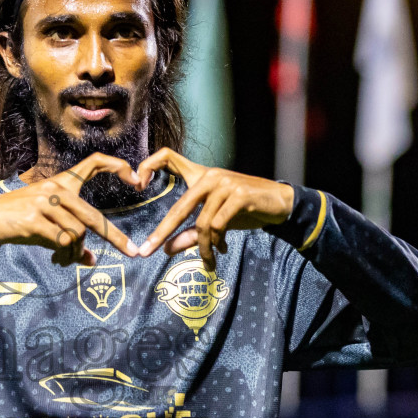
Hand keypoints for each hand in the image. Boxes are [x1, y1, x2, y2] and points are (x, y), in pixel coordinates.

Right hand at [0, 153, 143, 265]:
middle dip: (115, 237)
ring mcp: (44, 204)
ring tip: (66, 260)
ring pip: (77, 234)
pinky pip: (61, 242)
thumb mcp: (48, 221)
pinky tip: (59, 260)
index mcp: (61, 182)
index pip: (93, 162)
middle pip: (92, 216)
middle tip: (133, 252)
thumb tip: (90, 259)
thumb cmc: (21, 219)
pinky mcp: (33, 220)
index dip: (117, 166)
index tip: (137, 180)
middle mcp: (55, 189)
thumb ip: (71, 234)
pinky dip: (65, 255)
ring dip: (75, 253)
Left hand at [135, 148, 294, 269]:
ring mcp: (225, 184)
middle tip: (147, 252)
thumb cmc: (245, 211)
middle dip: (162, 232)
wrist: (281, 204)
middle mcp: (210, 175)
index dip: (149, 165)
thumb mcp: (215, 223)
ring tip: (209, 260)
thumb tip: (166, 249)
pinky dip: (218, 243)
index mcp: (201, 175)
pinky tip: (223, 249)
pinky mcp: (240, 194)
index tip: (137, 184)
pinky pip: (219, 226)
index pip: (168, 156)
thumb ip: (190, 233)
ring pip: (202, 224)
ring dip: (204, 248)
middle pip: (179, 207)